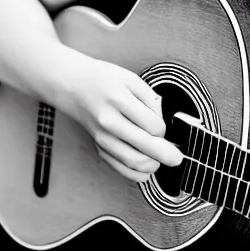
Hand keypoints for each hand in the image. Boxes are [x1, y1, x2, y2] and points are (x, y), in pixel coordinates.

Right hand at [60, 56, 182, 181]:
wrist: (72, 85)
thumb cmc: (102, 79)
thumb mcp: (130, 78)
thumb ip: (150, 98)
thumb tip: (161, 119)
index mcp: (119, 100)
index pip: (151, 125)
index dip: (163, 129)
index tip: (163, 127)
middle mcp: (109, 122)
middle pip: (144, 147)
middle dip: (166, 155)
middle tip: (177, 159)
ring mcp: (102, 137)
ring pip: (132, 161)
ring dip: (152, 165)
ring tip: (162, 160)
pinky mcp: (98, 147)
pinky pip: (119, 167)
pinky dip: (136, 172)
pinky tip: (146, 168)